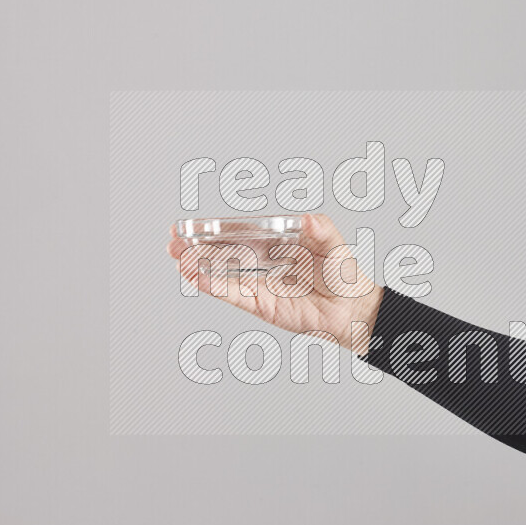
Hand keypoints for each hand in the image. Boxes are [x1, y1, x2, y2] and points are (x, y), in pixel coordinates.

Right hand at [166, 214, 383, 352]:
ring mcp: (261, 284)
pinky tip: (198, 279)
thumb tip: (309, 218)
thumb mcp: (334, 244)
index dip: (215, 229)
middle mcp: (263, 263)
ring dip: (200, 267)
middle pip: (224, 253)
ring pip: (224, 274)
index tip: (191, 224)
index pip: (240, 233)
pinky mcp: (263, 305)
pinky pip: (236, 295)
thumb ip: (321, 229)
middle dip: (197, 248)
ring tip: (178, 259)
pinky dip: (216, 287)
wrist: (352, 307)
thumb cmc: (344, 274)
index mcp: (275, 243)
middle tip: (173, 242)